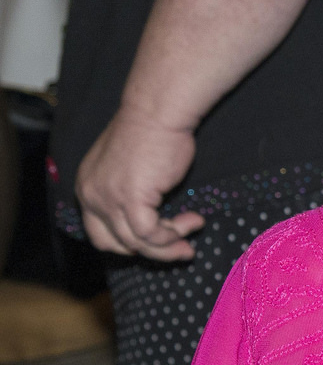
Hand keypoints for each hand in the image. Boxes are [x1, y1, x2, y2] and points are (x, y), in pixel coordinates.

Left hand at [75, 105, 204, 258]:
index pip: (100, 233)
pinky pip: (151, 234)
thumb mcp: (129, 167)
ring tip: (192, 237)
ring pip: (136, 243)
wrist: (157, 112)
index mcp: (87, 187)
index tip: (158, 241)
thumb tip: (151, 214)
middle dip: (150, 252)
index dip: (129, 244)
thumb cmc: (151, 131)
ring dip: (168, 246)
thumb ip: (129, 191)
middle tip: (179, 250)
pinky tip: (194, 222)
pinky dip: (174, 234)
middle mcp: (91, 195)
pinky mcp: (130, 199)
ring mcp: (108, 199)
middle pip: (116, 244)